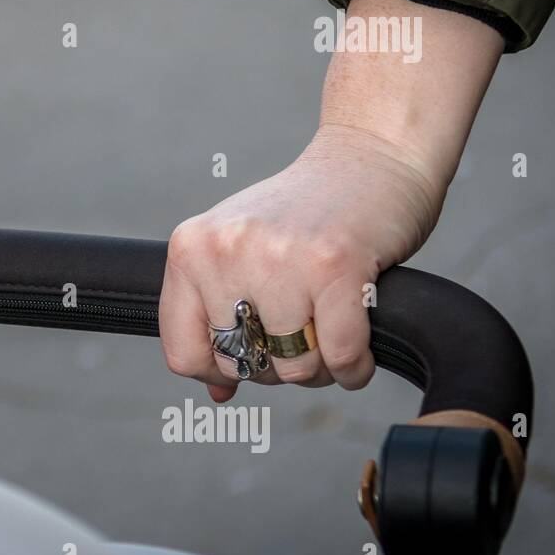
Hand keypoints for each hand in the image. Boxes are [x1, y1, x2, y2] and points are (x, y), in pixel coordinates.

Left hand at [160, 124, 444, 400]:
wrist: (371, 158)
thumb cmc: (305, 216)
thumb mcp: (240, 252)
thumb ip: (216, 316)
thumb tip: (217, 396)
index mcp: (191, 248)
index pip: (182, 352)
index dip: (219, 372)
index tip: (250, 358)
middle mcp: (226, 250)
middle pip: (241, 365)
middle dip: (277, 367)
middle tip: (303, 336)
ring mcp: (279, 257)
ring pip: (293, 367)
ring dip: (321, 368)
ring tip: (330, 332)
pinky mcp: (336, 265)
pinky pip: (340, 357)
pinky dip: (355, 368)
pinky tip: (360, 348)